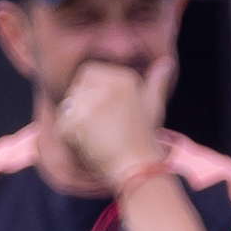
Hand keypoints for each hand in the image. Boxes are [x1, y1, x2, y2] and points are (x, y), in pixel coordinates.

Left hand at [56, 55, 176, 185]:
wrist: (139, 168)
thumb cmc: (146, 138)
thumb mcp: (154, 105)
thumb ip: (157, 82)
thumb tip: (167, 62)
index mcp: (123, 79)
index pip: (89, 72)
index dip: (88, 90)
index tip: (100, 111)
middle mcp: (106, 86)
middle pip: (76, 88)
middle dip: (80, 106)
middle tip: (98, 128)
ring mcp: (90, 103)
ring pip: (67, 107)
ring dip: (75, 122)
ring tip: (95, 138)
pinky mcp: (77, 121)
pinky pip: (63, 126)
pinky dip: (70, 138)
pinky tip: (89, 147)